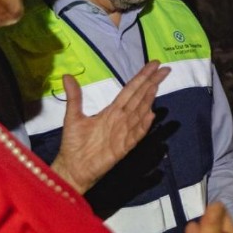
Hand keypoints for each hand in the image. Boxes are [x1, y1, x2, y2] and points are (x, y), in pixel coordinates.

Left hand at [50, 61, 170, 193]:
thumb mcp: (72, 117)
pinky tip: (151, 115)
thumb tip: (67, 75)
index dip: (142, 77)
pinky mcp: (123, 146)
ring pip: (140, 112)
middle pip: (139, 97)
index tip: (153, 64)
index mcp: (111, 111)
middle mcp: (121, 119)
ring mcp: (124, 132)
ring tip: (157, 85)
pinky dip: (144, 125)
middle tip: (165, 69)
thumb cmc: (74, 144)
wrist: (72, 167)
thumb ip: (74, 96)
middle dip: (151, 83)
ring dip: (149, 99)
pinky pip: (136, 134)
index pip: (130, 90)